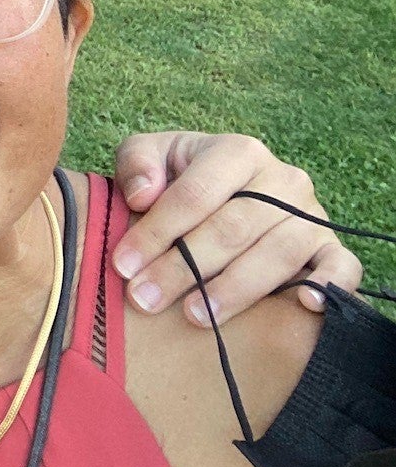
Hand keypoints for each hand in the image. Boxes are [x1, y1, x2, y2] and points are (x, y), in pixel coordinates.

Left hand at [111, 131, 362, 324]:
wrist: (230, 191)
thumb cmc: (183, 176)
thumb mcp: (152, 155)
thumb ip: (137, 163)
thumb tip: (143, 195)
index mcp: (238, 152)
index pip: (194, 195)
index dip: (157, 231)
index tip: (124, 265)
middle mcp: (283, 181)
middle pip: (231, 228)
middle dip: (183, 268)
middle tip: (145, 298)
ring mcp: (312, 216)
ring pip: (277, 254)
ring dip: (235, 289)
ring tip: (194, 315)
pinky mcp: (333, 248)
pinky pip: (342, 268)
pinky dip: (328, 286)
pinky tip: (302, 305)